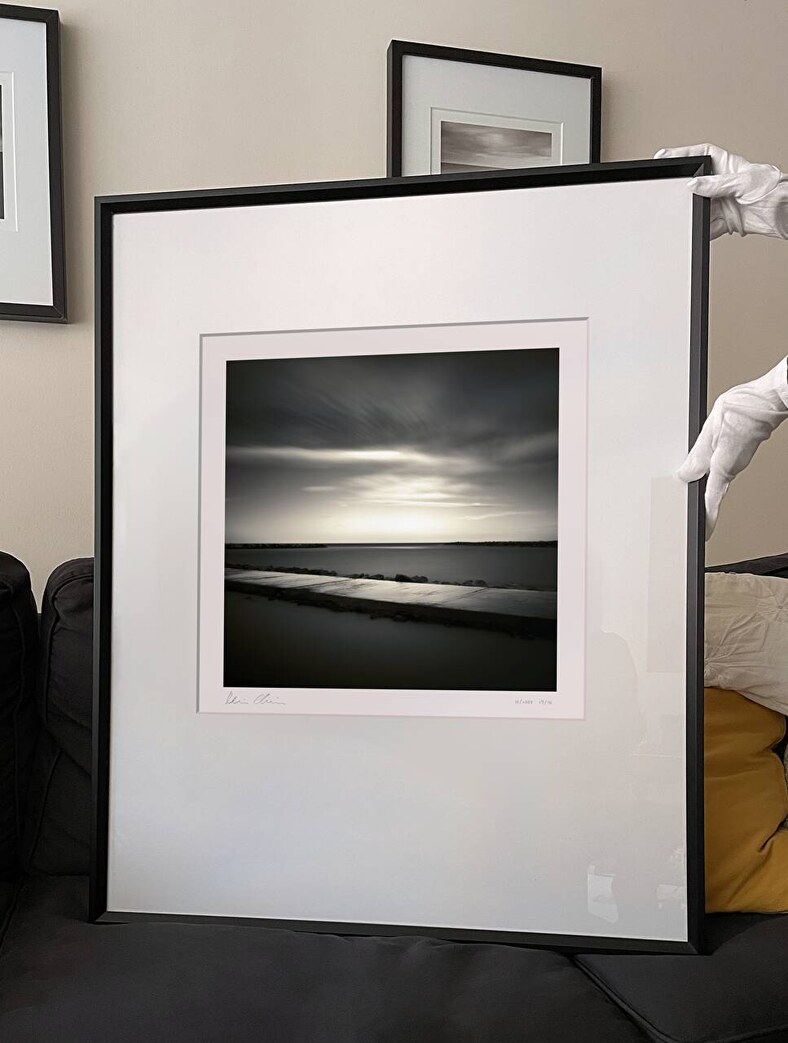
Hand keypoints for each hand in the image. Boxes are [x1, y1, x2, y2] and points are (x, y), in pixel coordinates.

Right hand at [654, 143, 787, 239]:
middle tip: (670, 193)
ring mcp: (723, 203)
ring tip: (688, 216)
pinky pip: (706, 227)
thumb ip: (717, 184)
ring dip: (693, 214)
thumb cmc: (776, 190)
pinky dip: (701, 232)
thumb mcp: (744, 182)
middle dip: (684, 190)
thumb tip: (693, 185)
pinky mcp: (725, 221)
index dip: (682, 154)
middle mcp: (724, 184)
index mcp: (728, 166)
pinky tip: (697, 232)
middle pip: (696, 185)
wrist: (787, 213)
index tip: (664, 157)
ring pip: (699, 208)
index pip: (701, 155)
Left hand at [678, 359, 787, 537]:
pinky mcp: (738, 452)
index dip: (705, 518)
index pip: (710, 499)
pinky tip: (702, 468)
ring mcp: (736, 460)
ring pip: (715, 478)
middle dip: (701, 505)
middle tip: (690, 518)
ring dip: (703, 487)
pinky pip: (720, 466)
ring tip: (689, 495)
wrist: (770, 399)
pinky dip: (709, 471)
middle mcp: (732, 467)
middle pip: (711, 491)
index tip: (701, 533)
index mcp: (723, 466)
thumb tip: (686, 473)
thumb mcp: (713, 429)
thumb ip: (698, 453)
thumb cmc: (746, 408)